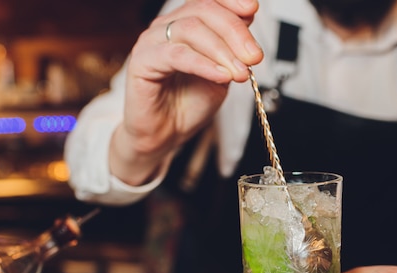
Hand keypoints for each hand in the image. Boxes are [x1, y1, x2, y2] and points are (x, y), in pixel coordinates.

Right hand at [109, 0, 263, 184]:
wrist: (166, 134)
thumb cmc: (189, 104)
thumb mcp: (222, 73)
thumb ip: (232, 51)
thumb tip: (249, 28)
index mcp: (185, 23)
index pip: (208, 0)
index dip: (231, 1)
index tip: (252, 10)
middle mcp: (166, 27)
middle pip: (203, 11)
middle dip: (235, 32)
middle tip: (254, 56)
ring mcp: (152, 42)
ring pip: (190, 29)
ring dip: (222, 51)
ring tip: (240, 72)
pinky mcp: (142, 62)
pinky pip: (176, 55)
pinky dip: (203, 64)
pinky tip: (220, 75)